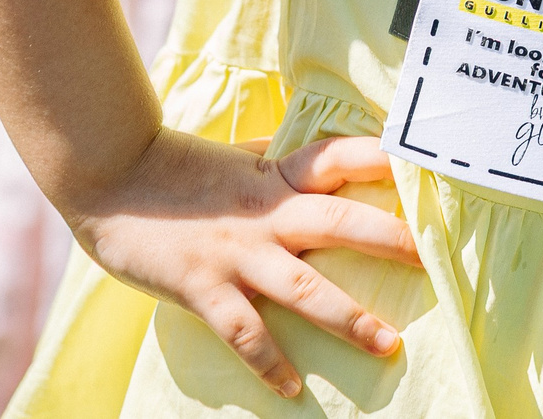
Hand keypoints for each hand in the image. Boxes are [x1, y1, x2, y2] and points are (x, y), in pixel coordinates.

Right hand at [66, 131, 419, 400]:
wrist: (109, 172)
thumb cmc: (175, 164)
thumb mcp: (235, 155)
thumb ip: (273, 160)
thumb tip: (305, 153)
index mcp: (277, 175)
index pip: (341, 157)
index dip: (383, 157)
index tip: (426, 164)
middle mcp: (267, 212)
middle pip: (342, 222)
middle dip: (392, 240)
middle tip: (434, 259)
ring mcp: (236, 252)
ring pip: (306, 287)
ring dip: (349, 317)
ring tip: (389, 343)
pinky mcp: (202, 286)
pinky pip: (244, 332)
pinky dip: (269, 362)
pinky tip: (291, 388)